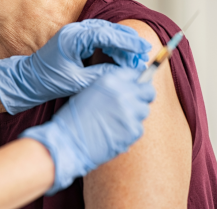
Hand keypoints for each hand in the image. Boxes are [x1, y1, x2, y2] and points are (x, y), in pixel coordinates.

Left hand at [0, 19, 151, 114]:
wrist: (27, 80)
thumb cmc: (48, 81)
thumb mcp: (77, 82)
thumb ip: (101, 75)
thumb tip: (124, 73)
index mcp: (73, 38)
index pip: (106, 34)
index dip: (127, 41)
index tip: (142, 49)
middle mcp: (74, 31)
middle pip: (108, 30)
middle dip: (127, 41)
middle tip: (143, 53)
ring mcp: (74, 33)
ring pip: (105, 33)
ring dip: (121, 44)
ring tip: (135, 56)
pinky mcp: (75, 39)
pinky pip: (98, 38)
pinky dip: (111, 46)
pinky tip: (120, 56)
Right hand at [21, 66, 155, 193]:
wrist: (68, 142)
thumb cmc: (74, 119)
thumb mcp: (90, 92)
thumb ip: (111, 87)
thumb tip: (130, 88)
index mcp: (110, 80)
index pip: (136, 74)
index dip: (136, 82)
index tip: (135, 88)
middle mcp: (123, 93)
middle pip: (148, 91)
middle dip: (143, 97)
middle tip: (134, 105)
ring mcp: (130, 112)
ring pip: (144, 111)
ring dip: (135, 116)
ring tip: (117, 122)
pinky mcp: (133, 130)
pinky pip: (139, 128)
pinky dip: (130, 132)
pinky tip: (115, 133)